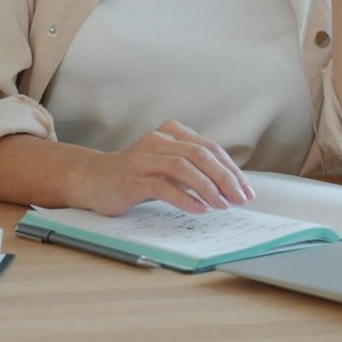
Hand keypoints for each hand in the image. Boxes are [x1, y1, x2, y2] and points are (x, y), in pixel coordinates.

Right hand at [80, 120, 253, 215]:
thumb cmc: (138, 174)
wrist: (95, 179)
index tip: (246, 190)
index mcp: (171, 132)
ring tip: (222, 205)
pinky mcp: (132, 178)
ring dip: (207, 188)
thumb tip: (230, 186)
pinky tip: (199, 209)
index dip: (231, 170)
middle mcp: (157, 140)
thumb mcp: (169, 165)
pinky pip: (163, 186)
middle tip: (240, 199)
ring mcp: (143, 158)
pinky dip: (185, 198)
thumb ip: (194, 169)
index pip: (210, 148)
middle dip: (225, 178)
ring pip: (183, 167)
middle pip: (200, 154)